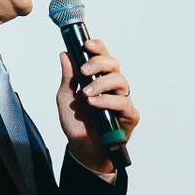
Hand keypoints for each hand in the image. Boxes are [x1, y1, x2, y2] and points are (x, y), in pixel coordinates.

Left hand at [56, 36, 138, 174]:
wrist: (82, 149)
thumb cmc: (76, 123)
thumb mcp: (65, 98)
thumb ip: (67, 78)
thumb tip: (65, 55)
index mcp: (97, 78)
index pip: (102, 56)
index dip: (97, 47)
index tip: (85, 45)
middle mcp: (112, 86)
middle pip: (113, 64)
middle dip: (98, 63)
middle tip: (83, 70)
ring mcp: (122, 100)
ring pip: (121, 80)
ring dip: (101, 83)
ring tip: (86, 93)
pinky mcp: (129, 115)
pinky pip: (124, 103)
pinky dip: (107, 101)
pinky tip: (94, 104)